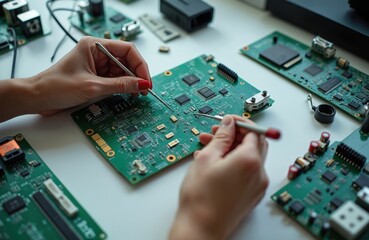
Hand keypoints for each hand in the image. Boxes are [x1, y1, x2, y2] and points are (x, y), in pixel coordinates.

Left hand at [35, 36, 151, 113]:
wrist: (37, 98)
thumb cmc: (55, 86)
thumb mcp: (92, 86)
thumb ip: (120, 85)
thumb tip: (141, 84)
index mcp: (94, 46)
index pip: (127, 50)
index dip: (139, 65)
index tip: (146, 80)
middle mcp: (97, 54)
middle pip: (126, 61)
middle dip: (136, 75)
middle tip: (144, 90)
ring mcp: (96, 66)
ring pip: (122, 72)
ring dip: (130, 83)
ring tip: (137, 94)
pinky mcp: (95, 78)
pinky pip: (115, 81)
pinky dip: (122, 88)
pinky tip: (128, 94)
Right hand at [169, 115, 268, 239]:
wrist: (200, 228)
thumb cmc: (201, 198)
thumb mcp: (207, 158)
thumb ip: (221, 137)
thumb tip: (229, 123)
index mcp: (250, 161)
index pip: (253, 132)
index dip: (239, 123)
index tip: (226, 122)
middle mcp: (259, 173)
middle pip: (254, 144)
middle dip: (235, 135)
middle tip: (217, 133)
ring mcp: (257, 186)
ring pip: (249, 158)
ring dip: (232, 149)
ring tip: (209, 148)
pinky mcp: (251, 195)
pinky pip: (247, 171)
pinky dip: (234, 162)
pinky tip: (214, 163)